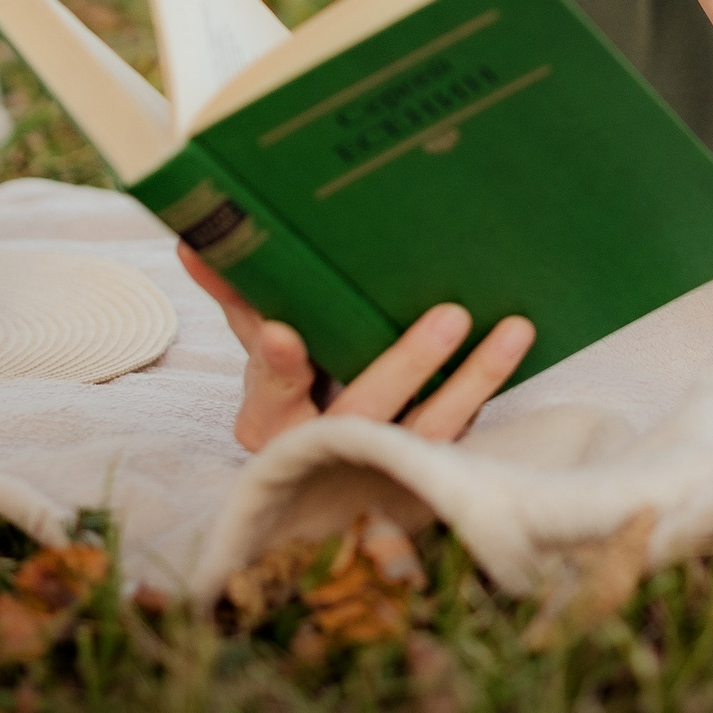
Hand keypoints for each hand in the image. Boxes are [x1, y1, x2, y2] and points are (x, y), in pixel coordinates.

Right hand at [180, 245, 535, 453]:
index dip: (280, 368)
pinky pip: (460, 434)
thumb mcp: (260, 348)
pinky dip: (487, 389)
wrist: (327, 474)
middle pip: (363, 415)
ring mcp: (380, 467)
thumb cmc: (293, 395)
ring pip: (428, 430)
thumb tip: (194, 238)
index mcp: (271, 424)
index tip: (285, 334)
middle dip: (405, 367)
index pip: (273, 396)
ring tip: (511, 328)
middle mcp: (325, 452)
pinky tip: (518, 341)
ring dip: (473, 380)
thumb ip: (238, 296)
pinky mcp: (425, 472)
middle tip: (448, 316)